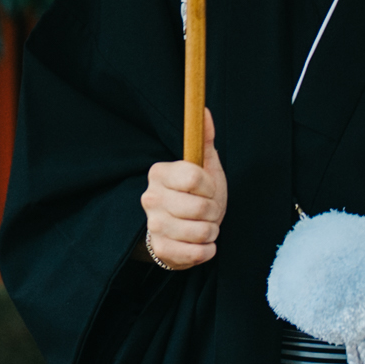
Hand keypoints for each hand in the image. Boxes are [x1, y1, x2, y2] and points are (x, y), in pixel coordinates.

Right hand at [140, 111, 227, 269]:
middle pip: (201, 208)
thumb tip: (204, 110)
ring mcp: (153, 226)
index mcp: (159, 173)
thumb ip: (204, 138)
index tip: (208, 189)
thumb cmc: (196, 195)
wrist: (182, 231)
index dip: (209, 186)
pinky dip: (207, 250)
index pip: (194, 178)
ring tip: (204, 226)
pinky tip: (200, 243)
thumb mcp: (204, 166)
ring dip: (211, 231)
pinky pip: (197, 253)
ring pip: (201, 231)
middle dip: (214, 211)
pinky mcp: (159, 251)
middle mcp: (150, 199)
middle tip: (208, 211)